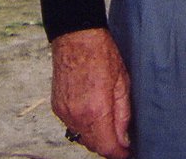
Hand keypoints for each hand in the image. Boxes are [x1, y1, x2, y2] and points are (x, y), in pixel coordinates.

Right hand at [52, 27, 131, 158]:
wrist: (76, 38)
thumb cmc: (102, 54)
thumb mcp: (123, 82)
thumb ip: (123, 114)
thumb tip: (124, 139)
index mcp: (95, 110)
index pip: (106, 146)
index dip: (119, 153)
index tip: (128, 152)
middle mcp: (77, 116)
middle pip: (93, 145)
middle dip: (108, 145)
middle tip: (122, 139)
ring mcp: (64, 113)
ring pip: (81, 137)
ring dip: (95, 136)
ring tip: (109, 124)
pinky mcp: (58, 108)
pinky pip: (72, 125)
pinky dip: (84, 125)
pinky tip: (94, 113)